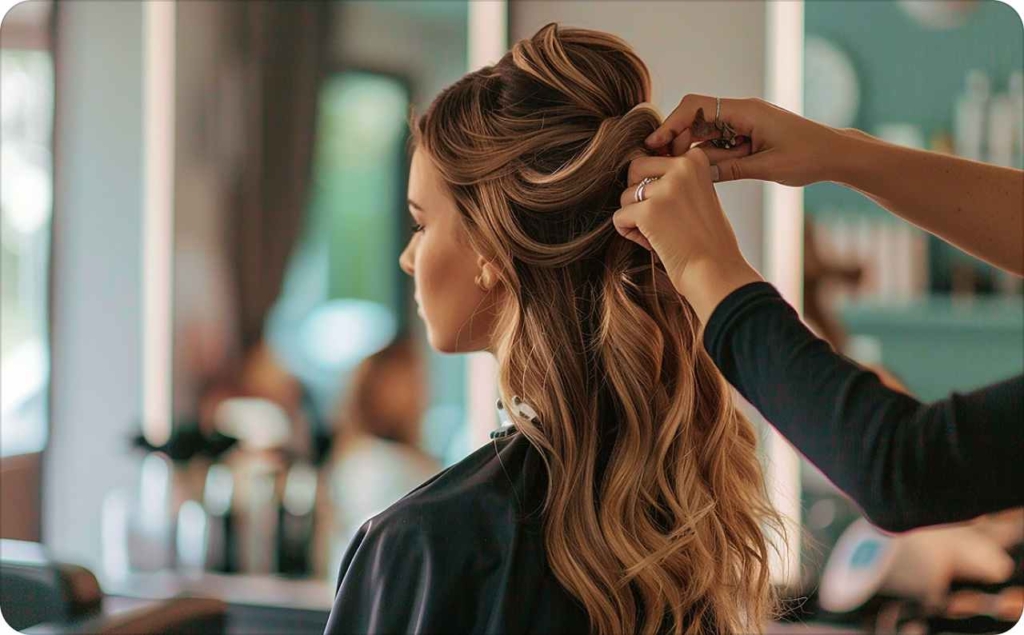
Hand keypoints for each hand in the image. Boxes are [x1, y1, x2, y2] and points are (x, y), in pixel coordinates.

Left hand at [612, 147, 761, 322]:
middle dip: (638, 194)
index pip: (653, 160)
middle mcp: (681, 168)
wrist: (716, 272)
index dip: (654, 186)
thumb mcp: (699, 194)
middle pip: (635, 169)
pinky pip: (619, 217)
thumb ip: (676, 178)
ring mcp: (665, 189)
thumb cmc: (708, 240)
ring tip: (659, 234)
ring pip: (626, 196)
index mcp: (694, 160)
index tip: (675, 208)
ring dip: (635, 217)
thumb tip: (639, 170)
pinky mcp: (649, 212)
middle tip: (658, 218)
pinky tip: (651, 243)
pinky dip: (628, 233)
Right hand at [644, 94, 846, 186]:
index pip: (696, 107)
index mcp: (745, 111)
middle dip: (676, 141)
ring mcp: (744, 123)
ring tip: (677, 175)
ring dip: (691, 152)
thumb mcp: (767, 167)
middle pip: (695, 119)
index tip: (654, 145)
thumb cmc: (808, 157)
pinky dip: (707, 156)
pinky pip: (719, 143)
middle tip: (662, 168)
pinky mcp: (747, 135)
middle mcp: (741, 112)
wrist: (836, 154)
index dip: (671, 124)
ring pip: (705, 133)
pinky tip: (698, 174)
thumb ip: (729, 169)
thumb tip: (694, 174)